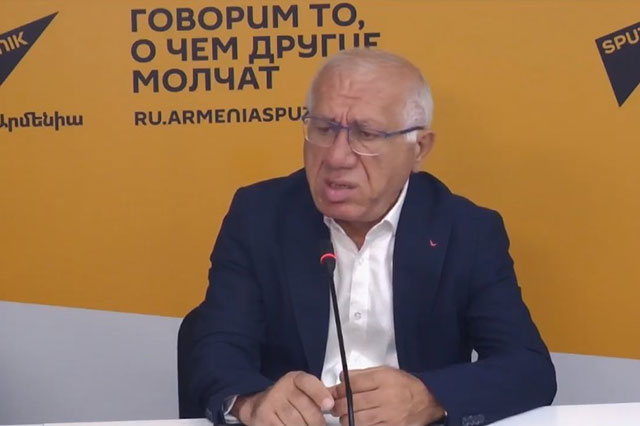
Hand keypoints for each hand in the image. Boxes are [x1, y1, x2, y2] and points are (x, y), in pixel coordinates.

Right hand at [232, 371, 333, 425]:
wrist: (258, 404)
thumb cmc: (287, 399)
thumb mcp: (302, 390)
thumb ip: (319, 394)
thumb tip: (337, 404)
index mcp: (294, 379)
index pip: (308, 383)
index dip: (320, 394)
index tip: (329, 404)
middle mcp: (282, 388)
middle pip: (306, 408)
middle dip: (316, 421)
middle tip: (320, 425)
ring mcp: (271, 403)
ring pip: (296, 422)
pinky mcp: (263, 418)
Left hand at [329, 366, 444, 425]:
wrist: (427, 403)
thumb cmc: (404, 386)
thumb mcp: (387, 372)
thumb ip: (363, 374)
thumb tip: (342, 377)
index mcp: (384, 379)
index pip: (354, 383)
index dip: (339, 389)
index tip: (334, 392)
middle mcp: (386, 396)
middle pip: (353, 402)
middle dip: (338, 405)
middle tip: (333, 406)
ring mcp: (389, 415)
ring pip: (358, 418)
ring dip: (345, 418)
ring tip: (342, 416)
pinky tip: (355, 423)